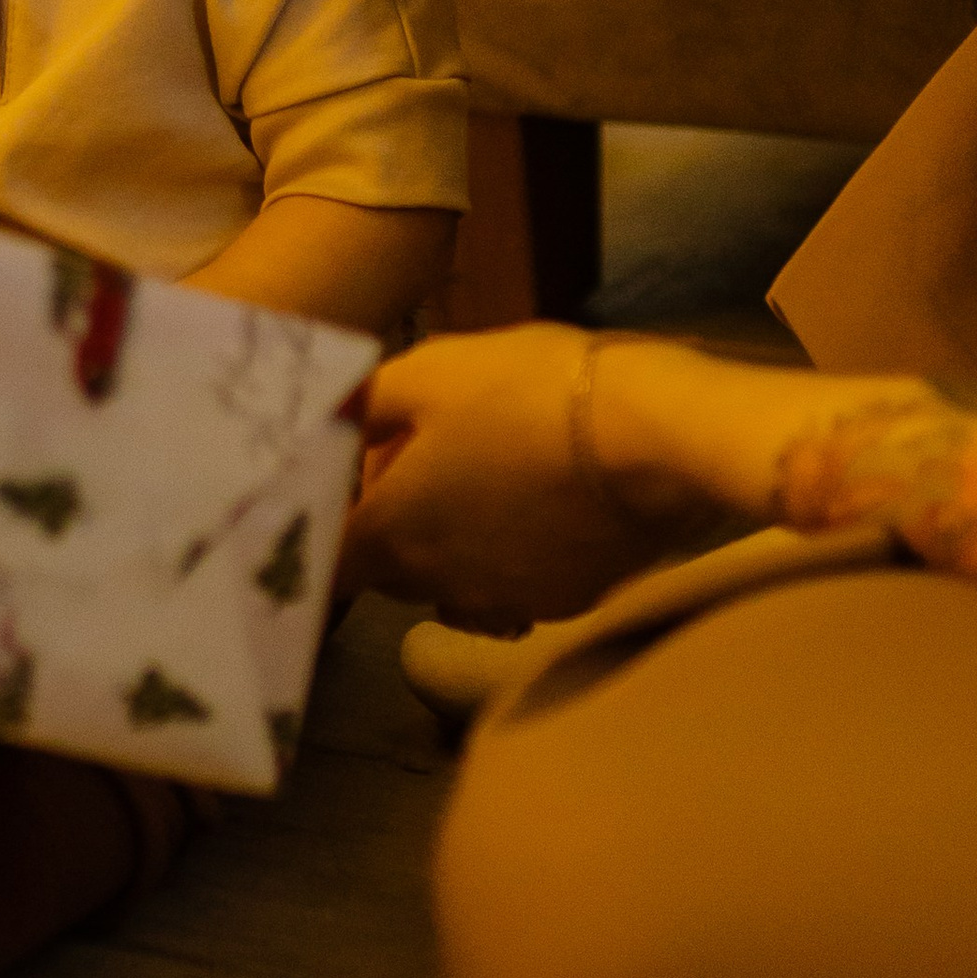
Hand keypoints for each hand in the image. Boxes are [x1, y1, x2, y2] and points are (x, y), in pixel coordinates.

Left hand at [337, 326, 693, 628]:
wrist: (657, 438)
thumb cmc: (528, 394)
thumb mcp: (430, 373)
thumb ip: (363, 406)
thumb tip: (327, 424)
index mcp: (391, 536)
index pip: (322, 564)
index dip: (320, 527)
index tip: (331, 488)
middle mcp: (439, 589)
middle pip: (388, 568)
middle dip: (392, 517)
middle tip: (420, 449)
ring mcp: (507, 604)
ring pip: (453, 578)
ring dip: (452, 538)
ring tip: (487, 470)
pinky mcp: (568, 602)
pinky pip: (515, 582)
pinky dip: (512, 549)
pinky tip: (540, 495)